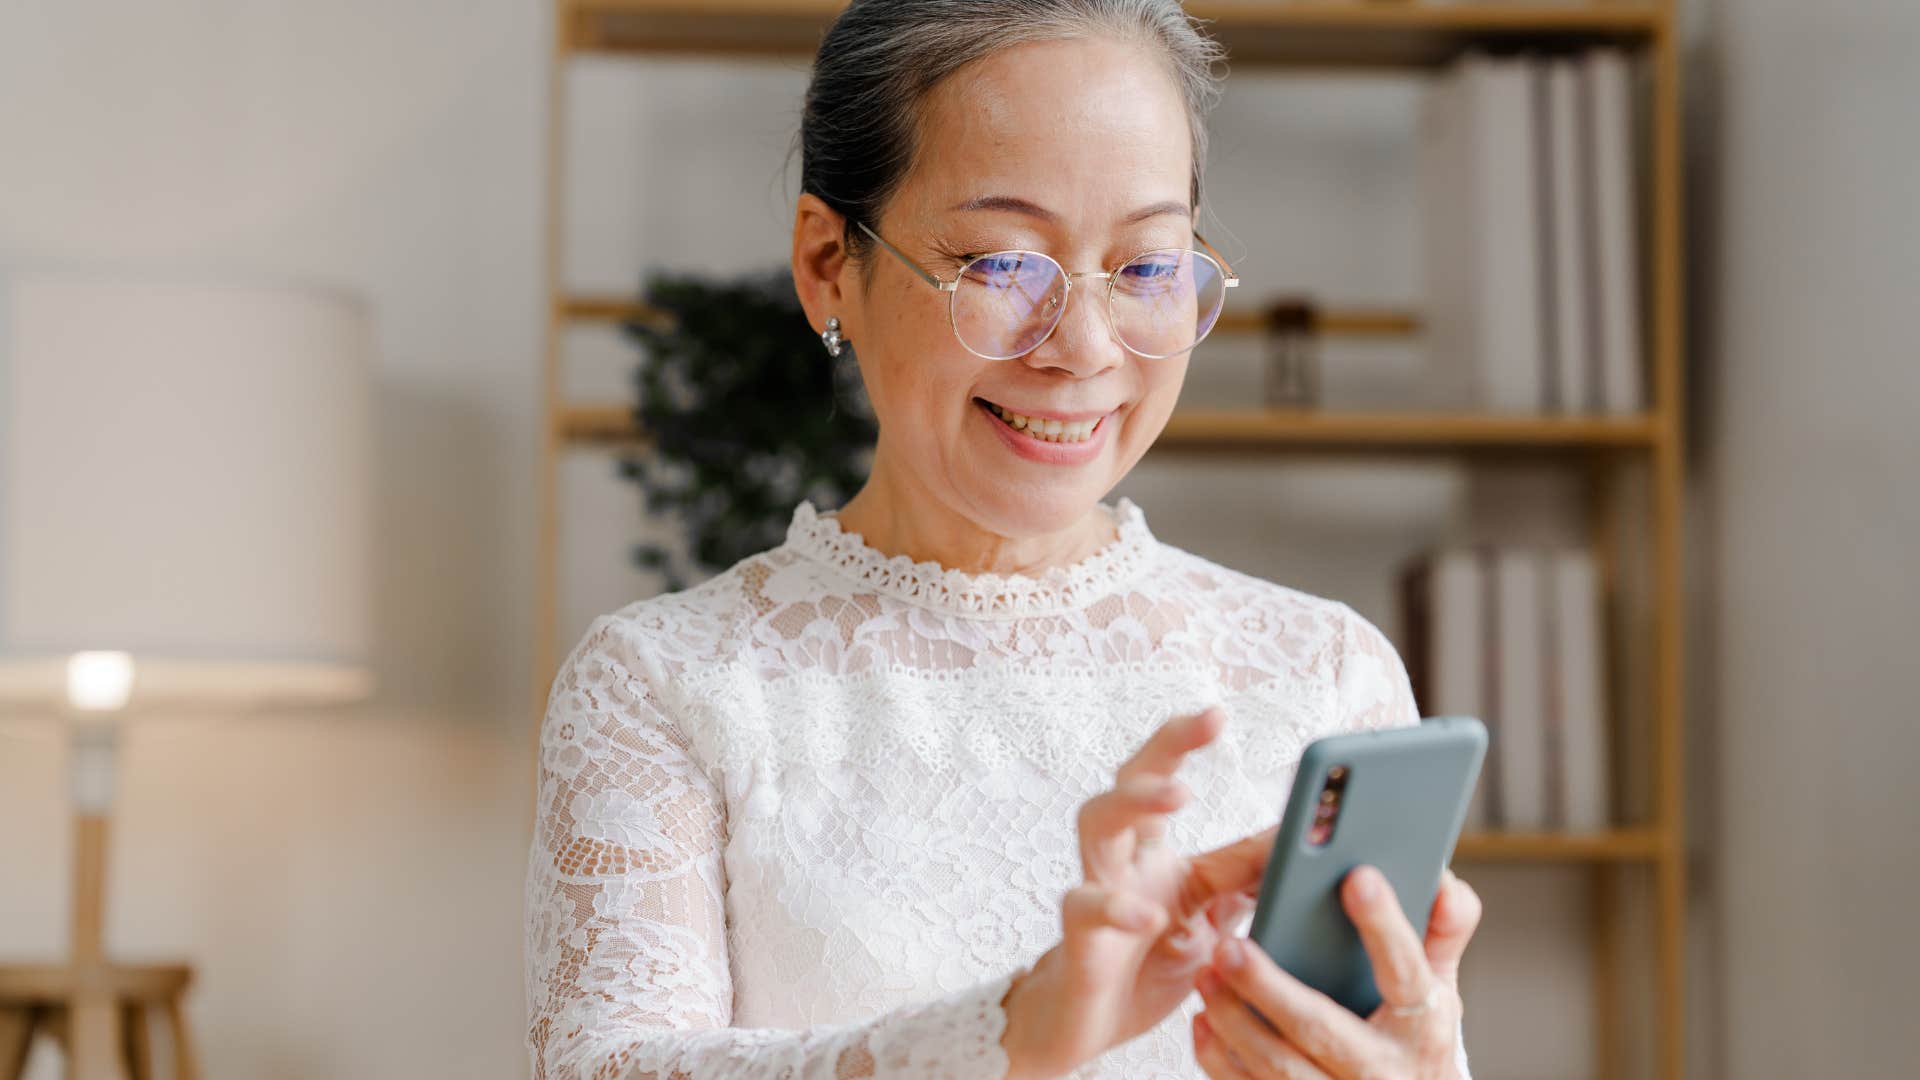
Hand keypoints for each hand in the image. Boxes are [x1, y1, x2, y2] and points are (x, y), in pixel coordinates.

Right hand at [999, 705, 1281, 1079]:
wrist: (1086, 1030)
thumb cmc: (1146, 967)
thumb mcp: (1210, 920)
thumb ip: (1245, 879)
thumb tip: (1298, 837)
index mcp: (1153, 852)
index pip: (1163, 779)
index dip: (1184, 742)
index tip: (1218, 713)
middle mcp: (1122, 860)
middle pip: (1128, 780)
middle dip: (1164, 745)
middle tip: (1206, 720)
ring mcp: (1096, 892)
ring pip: (1097, 823)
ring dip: (1136, 800)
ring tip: (1179, 792)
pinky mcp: (1080, 939)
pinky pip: (1086, 908)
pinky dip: (1116, 907)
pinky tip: (1148, 915)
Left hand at [1191, 864, 1481, 1078]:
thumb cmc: (1416, 1039)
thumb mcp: (1440, 989)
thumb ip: (1441, 933)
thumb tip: (1445, 882)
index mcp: (1422, 1025)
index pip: (1405, 970)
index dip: (1383, 925)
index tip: (1357, 876)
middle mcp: (1381, 1069)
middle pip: (1321, 1029)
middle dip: (1271, 989)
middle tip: (1230, 946)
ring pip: (1280, 1069)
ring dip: (1235, 1022)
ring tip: (1207, 977)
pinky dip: (1222, 1062)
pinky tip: (1203, 1023)